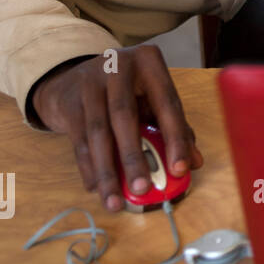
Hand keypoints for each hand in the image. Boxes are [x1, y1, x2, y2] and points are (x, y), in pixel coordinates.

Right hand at [30, 45, 201, 211]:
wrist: (74, 77)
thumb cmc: (127, 91)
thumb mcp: (153, 99)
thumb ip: (175, 127)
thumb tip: (194, 163)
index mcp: (149, 62)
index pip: (167, 104)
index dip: (175, 138)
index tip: (179, 169)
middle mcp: (117, 67)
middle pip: (125, 117)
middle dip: (134, 158)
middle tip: (142, 189)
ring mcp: (89, 82)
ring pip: (97, 133)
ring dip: (107, 171)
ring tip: (115, 201)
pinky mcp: (69, 101)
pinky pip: (78, 140)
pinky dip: (88, 168)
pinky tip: (96, 188)